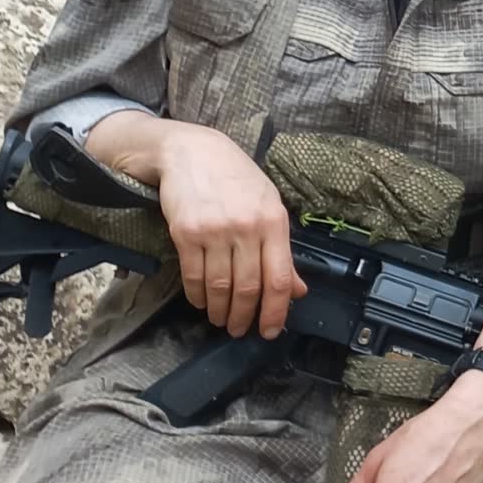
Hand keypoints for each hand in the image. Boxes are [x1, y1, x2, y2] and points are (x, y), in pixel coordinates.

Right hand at [89, 115, 305, 339]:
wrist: (193, 151)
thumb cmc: (236, 179)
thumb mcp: (269, 206)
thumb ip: (281, 250)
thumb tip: (296, 290)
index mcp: (274, 222)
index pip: (279, 278)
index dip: (275, 311)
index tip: (269, 330)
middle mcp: (246, 227)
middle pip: (249, 287)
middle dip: (245, 316)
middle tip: (240, 330)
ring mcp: (215, 230)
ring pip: (220, 286)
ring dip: (220, 311)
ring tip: (220, 319)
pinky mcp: (185, 232)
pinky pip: (193, 275)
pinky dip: (197, 296)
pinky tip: (200, 302)